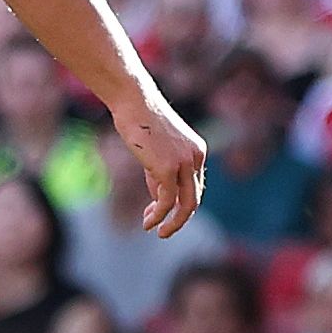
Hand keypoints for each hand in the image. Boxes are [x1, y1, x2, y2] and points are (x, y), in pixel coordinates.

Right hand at [112, 90, 206, 236]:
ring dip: (172, 223)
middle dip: (179, 218)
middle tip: (164, 231)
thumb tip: (159, 199)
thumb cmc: (140, 120)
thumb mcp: (156, 149)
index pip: (193, 187)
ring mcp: (184, 163)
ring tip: (156, 231)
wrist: (133, 101)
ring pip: (185, 205)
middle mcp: (196, 158)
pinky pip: (167, 201)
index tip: (158, 210)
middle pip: (194, 199)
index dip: (178, 203)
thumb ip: (161, 173)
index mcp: (197, 152)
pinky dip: (158, 215)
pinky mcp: (168, 168)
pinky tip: (148, 222)